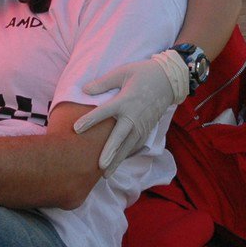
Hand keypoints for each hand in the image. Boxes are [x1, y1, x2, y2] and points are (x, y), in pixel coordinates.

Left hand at [73, 50, 190, 174]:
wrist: (169, 80)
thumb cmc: (143, 73)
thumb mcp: (122, 72)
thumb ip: (103, 83)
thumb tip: (84, 90)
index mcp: (125, 101)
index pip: (104, 112)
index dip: (90, 120)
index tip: (76, 129)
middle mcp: (134, 116)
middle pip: (120, 137)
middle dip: (110, 152)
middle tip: (100, 166)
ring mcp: (142, 125)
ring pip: (128, 146)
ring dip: (118, 160)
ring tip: (106, 174)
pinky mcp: (148, 129)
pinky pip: (136, 145)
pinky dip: (127, 155)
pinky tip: (117, 163)